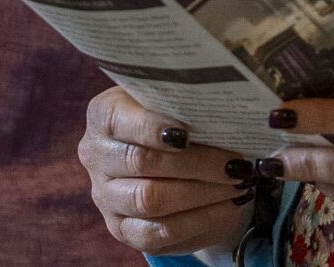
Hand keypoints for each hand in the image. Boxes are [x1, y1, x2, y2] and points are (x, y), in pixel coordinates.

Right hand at [79, 88, 261, 256]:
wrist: (170, 160)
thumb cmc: (175, 119)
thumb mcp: (173, 101)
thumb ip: (185, 102)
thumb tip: (222, 112)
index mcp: (102, 115)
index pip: (117, 119)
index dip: (151, 126)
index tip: (188, 132)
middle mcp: (96, 156)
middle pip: (142, 162)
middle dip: (196, 163)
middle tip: (235, 163)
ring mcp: (106, 197)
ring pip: (151, 199)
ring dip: (202, 193)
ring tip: (236, 183)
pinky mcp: (124, 230)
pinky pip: (161, 232)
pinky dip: (201, 219)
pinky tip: (228, 206)